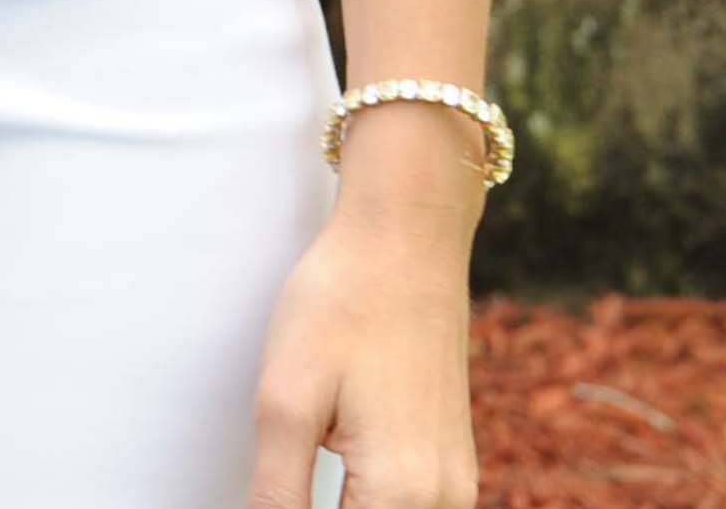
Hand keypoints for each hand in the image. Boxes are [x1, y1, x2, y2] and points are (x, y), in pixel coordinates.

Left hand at [245, 109, 482, 508]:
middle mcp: (444, 501)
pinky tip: (328, 481)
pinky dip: (367, 503)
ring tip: (297, 471)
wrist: (406, 243)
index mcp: (402, 494)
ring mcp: (455, 483)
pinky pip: (409, 508)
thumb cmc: (343, 306)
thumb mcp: (285, 403)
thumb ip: (277, 493)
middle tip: (282, 473)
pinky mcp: (450, 462)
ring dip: (345, 508)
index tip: (270, 492)